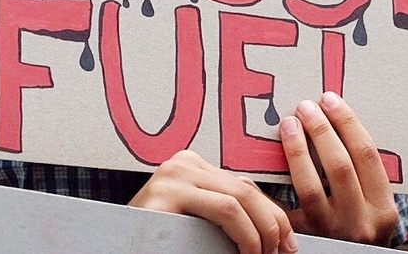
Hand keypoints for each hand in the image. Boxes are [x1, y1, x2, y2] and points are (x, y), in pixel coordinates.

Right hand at [131, 150, 297, 253]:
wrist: (118, 249)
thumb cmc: (162, 245)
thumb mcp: (199, 226)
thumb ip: (225, 217)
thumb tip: (275, 230)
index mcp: (191, 167)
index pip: (244, 186)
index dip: (274, 214)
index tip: (289, 244)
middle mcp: (182, 163)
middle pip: (245, 189)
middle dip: (274, 223)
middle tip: (285, 252)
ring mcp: (173, 175)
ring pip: (239, 198)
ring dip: (262, 233)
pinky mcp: (167, 194)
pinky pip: (224, 209)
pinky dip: (245, 233)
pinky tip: (248, 253)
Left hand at [280, 93, 401, 245]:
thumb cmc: (359, 227)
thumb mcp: (374, 207)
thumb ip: (362, 175)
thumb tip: (335, 121)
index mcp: (383, 209)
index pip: (366, 154)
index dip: (347, 122)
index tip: (330, 100)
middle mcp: (359, 223)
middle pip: (339, 166)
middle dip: (321, 130)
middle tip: (306, 107)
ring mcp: (330, 233)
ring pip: (310, 185)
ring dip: (297, 149)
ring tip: (289, 124)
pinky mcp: (303, 240)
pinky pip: (283, 207)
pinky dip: (272, 183)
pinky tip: (262, 161)